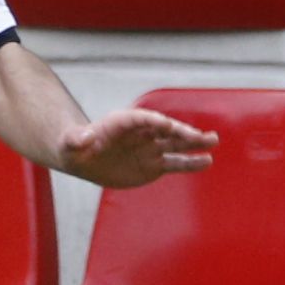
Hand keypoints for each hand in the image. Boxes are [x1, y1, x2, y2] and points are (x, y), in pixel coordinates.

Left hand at [53, 100, 220, 192]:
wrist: (84, 158)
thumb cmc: (75, 147)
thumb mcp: (71, 143)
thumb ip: (76, 139)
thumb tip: (83, 138)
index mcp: (122, 123)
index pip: (142, 119)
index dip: (154, 121)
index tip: (167, 125)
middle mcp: (141, 133)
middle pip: (165, 130)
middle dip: (182, 132)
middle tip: (202, 136)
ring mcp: (150, 149)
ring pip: (175, 145)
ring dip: (194, 143)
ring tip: (213, 141)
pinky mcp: (154, 165)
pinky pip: (175, 164)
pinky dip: (190, 163)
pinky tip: (206, 162)